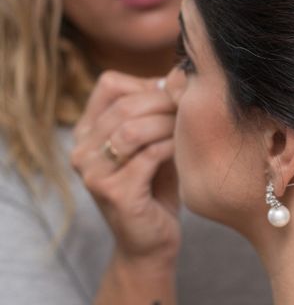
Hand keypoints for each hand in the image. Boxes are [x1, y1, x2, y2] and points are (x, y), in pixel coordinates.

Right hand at [71, 71, 179, 263]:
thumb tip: (179, 73)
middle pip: (125, 104)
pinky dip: (172, 147)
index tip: (175, 96)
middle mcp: (81, 149)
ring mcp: (92, 173)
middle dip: (166, 103)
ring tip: (188, 130)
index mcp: (87, 130)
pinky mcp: (113, 193)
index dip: (148, 84)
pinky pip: (148, 155)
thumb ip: (157, 108)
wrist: (152, 240)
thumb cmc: (158, 183)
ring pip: (133, 128)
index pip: (110, 84)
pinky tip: (185, 151)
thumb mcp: (154, 138)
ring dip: (169, 124)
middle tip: (193, 109)